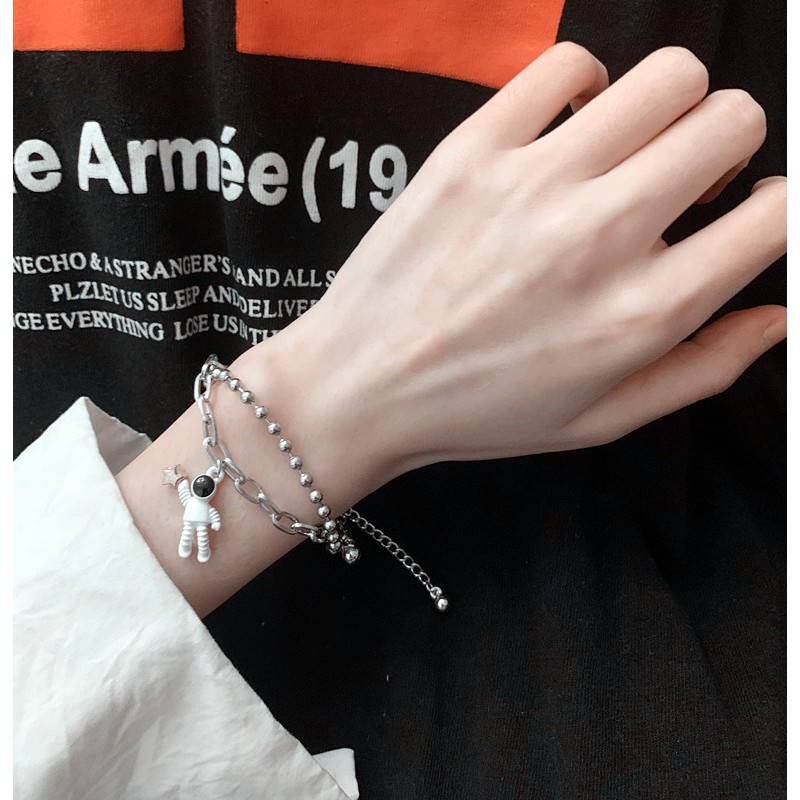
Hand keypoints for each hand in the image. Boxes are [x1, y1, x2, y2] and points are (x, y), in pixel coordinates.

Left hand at [118, 44, 785, 614]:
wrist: (361, 386)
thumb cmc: (478, 411)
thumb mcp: (601, 419)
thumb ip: (703, 368)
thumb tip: (777, 315)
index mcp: (641, 314)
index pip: (775, 216)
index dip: (776, 209)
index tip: (745, 215)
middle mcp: (600, 236)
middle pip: (732, 121)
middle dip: (729, 148)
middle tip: (686, 180)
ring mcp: (534, 182)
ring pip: (667, 75)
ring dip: (671, 107)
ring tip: (631, 149)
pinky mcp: (473, 149)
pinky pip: (567, 65)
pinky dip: (585, 86)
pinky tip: (568, 129)